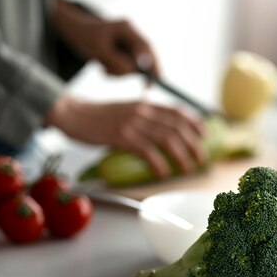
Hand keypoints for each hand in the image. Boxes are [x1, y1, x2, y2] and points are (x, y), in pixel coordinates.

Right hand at [44, 96, 206, 176]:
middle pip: (176, 126)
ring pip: (166, 139)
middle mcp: (142, 110)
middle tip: (201, 157)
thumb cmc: (96, 115)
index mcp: (143, 103)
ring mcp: (132, 123)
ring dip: (181, 155)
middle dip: (192, 143)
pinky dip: (158, 163)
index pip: (175, 110)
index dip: (193, 121)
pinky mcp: (121, 136)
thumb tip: (156, 128)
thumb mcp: (124, 108)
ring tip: (187, 167)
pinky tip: (164, 173)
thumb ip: (141, 115)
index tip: (204, 133)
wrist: (72, 113)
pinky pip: (146, 151)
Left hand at [53, 0, 159, 78]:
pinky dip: (115, 71)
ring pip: (133, 64)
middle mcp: (131, 34)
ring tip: (104, 69)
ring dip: (120, 72)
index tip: (155, 80)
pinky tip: (104, 66)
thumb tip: (132, 72)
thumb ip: (116, 62)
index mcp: (126, 28)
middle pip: (145, 57)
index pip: (146, 47)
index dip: (153, 64)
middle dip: (141, 72)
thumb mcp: (99, 52)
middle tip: (146, 88)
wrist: (74, 31)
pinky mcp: (123, 51)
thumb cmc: (85, 38)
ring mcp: (128, 43)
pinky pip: (125, 66)